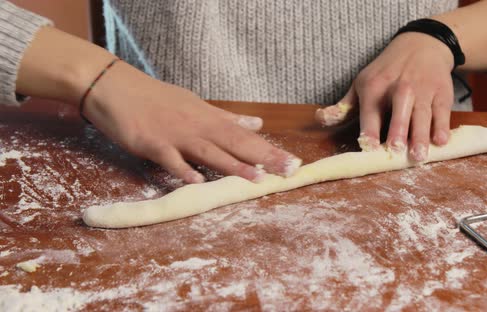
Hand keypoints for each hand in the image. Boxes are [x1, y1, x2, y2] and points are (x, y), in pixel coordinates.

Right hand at [83, 62, 300, 182]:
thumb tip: (256, 124)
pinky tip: (197, 181)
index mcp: (209, 117)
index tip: (293, 162)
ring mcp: (175, 134)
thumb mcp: (196, 104)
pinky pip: (169, 158)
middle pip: (234, 143)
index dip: (269, 150)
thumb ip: (226, 118)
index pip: (245, 136)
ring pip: (208, 151)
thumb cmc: (156, 98)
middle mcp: (197, 125)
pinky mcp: (152, 142)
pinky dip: (183, 169)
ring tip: (256, 179)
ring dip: (232, 165)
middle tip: (288, 170)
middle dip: (263, 158)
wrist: (115, 86)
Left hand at [316, 32, 454, 160]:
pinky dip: (441, 127)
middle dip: (398, 131)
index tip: (370, 147)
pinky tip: (440, 141)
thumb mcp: (361, 83)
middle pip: (399, 112)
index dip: (370, 131)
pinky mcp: (441, 93)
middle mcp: (399, 88)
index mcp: (374, 88)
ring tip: (419, 156)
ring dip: (421, 136)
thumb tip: (320, 119)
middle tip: (397, 150)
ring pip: (422, 115)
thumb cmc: (386, 72)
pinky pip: (442, 112)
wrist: (422, 44)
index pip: (371, 113)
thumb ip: (342, 106)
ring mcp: (422, 90)